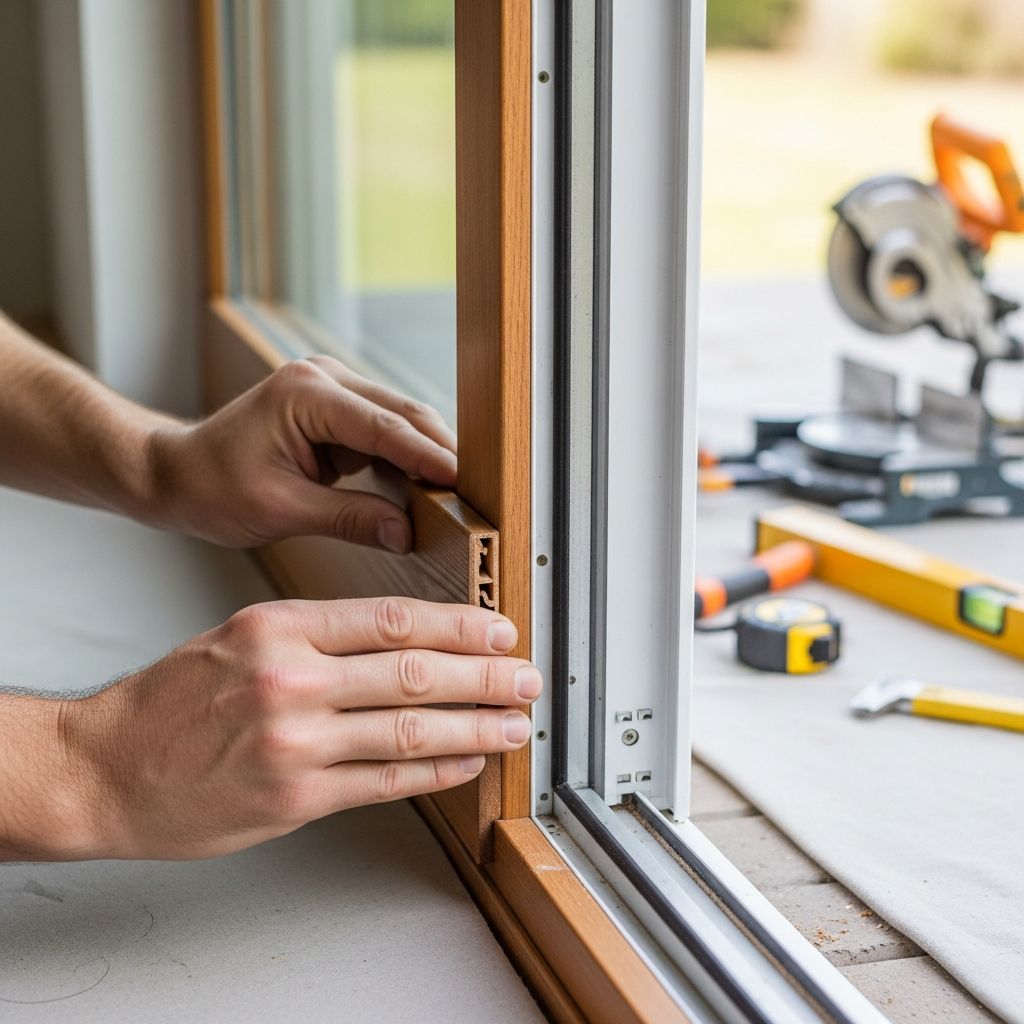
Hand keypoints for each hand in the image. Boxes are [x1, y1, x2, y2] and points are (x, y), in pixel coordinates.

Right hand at [59, 598, 539, 859]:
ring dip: (476, 727)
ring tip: (513, 725)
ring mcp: (296, 741)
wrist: (105, 767)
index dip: (458, 626)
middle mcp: (292, 679)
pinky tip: (466, 762)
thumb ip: (317, 638)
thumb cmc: (171, 701)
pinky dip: (436, 769)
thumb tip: (400, 643)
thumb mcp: (239, 637)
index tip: (498, 631)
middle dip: (485, 676)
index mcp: (280, 628)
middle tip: (525, 676)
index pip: (393, 619)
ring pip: (411, 728)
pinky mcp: (295, 797)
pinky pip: (385, 780)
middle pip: (416, 671)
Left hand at [149, 356, 456, 549]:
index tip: (463, 482)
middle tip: (474, 493)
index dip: (428, 456)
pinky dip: (405, 457)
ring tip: (458, 494)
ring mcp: (330, 388)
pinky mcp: (335, 408)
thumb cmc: (212, 487)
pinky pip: (383, 431)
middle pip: (402, 414)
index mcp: (304, 395)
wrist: (176, 472)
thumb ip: (348, 518)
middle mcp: (322, 379)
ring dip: (426, 455)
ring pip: (399, 420)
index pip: (384, 426)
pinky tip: (425, 486)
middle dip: (439, 453)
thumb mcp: (280, 510)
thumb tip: (405, 532)